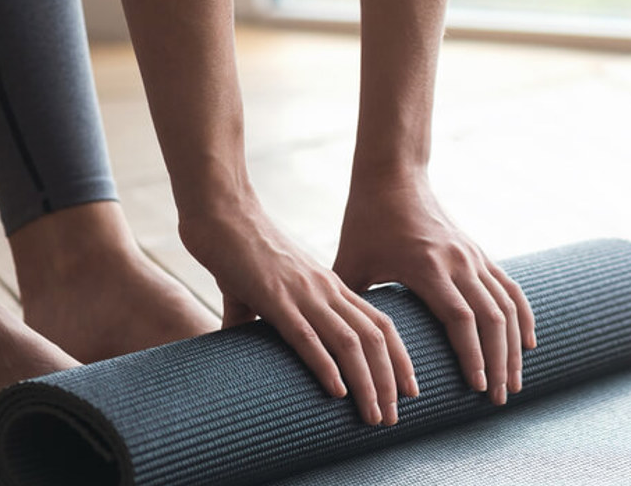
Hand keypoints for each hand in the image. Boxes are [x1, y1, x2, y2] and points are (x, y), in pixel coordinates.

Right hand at [180, 198, 415, 425]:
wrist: (221, 213)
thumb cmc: (238, 250)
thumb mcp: (263, 288)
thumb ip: (259, 316)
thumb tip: (237, 337)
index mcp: (331, 287)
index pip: (381, 324)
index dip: (400, 358)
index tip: (410, 389)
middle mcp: (327, 290)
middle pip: (375, 338)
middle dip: (390, 381)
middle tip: (394, 418)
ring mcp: (304, 294)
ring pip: (350, 342)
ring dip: (368, 383)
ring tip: (374, 416)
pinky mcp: (275, 299)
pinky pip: (308, 336)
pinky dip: (327, 366)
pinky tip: (338, 392)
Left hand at [334, 178, 534, 405]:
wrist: (394, 175)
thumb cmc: (366, 221)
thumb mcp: (349, 263)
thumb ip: (348, 306)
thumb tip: (334, 349)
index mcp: (427, 266)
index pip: (460, 318)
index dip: (472, 354)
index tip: (479, 387)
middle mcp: (458, 261)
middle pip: (492, 319)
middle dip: (500, 363)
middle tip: (499, 400)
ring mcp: (473, 255)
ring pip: (507, 307)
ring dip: (514, 347)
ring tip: (515, 383)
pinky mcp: (480, 253)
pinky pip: (510, 289)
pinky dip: (523, 317)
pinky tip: (528, 344)